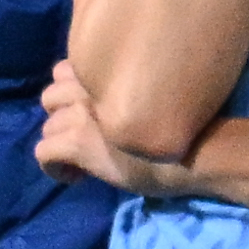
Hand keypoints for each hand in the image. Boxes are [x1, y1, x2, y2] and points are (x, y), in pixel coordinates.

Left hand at [38, 58, 200, 196]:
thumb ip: (123, 91)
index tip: (91, 114)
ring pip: (48, 126)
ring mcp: (82, 113)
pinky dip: (55, 167)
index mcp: (108, 70)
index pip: (67, 71)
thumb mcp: (151, 98)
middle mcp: (90, 85)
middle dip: (62, 116)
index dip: (73, 94)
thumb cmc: (190, 128)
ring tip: (83, 159)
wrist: (204, 152)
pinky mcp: (79, 141)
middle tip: (84, 136)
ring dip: (61, 142)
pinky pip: (44, 152)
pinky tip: (76, 177)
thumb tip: (108, 102)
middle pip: (51, 95)